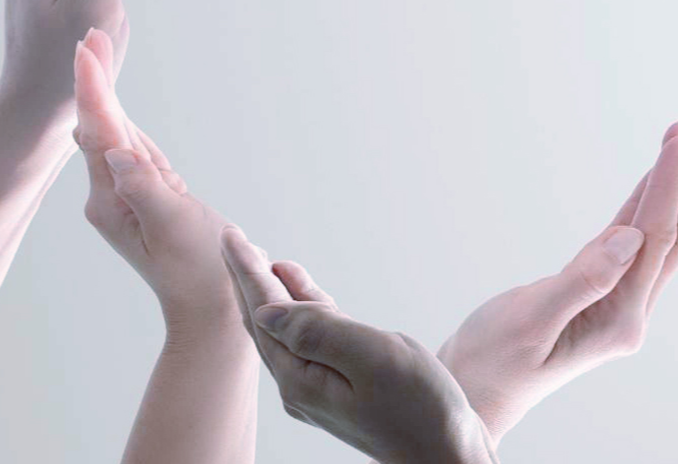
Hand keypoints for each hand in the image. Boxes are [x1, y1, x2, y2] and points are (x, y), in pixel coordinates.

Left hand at [74, 29, 243, 328]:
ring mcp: (126, 198)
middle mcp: (110, 196)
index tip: (87, 50)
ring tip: (94, 56)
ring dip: (105, 96)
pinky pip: (132, 152)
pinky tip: (114, 109)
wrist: (212, 309)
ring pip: (115, 137)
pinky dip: (124, 122)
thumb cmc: (202, 272)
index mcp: (112, 201)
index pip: (101, 133)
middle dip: (95, 81)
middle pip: (101, 128)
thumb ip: (146, 188)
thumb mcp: (175, 229)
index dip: (95, 88)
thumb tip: (117, 151)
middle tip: (90, 36)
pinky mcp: (144, 200)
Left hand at [221, 230, 498, 463]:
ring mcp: (320, 388)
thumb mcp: (373, 358)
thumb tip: (268, 311)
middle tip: (233, 239)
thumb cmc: (420, 408)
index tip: (230, 235)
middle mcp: (301, 385)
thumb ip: (318, 330)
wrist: (448, 456)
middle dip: (249, 279)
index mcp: (300, 377)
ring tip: (261, 259)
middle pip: (265, 321)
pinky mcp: (343, 386)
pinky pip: (312, 338)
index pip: (264, 312)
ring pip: (287, 328)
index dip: (246, 270)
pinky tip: (302, 291)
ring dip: (274, 292)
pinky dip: (304, 308)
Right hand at [437, 123, 677, 442]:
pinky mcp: (598, 298)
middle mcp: (629, 313)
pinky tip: (645, 186)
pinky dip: (638, 211)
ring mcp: (616, 307)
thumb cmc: (493, 363)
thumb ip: (583, 280)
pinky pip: (627, 247)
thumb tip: (630, 236)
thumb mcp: (532, 321)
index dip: (668, 186)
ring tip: (675, 146)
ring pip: (653, 241)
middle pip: (669, 238)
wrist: (473, 392)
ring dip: (665, 193)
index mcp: (620, 319)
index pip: (655, 240)